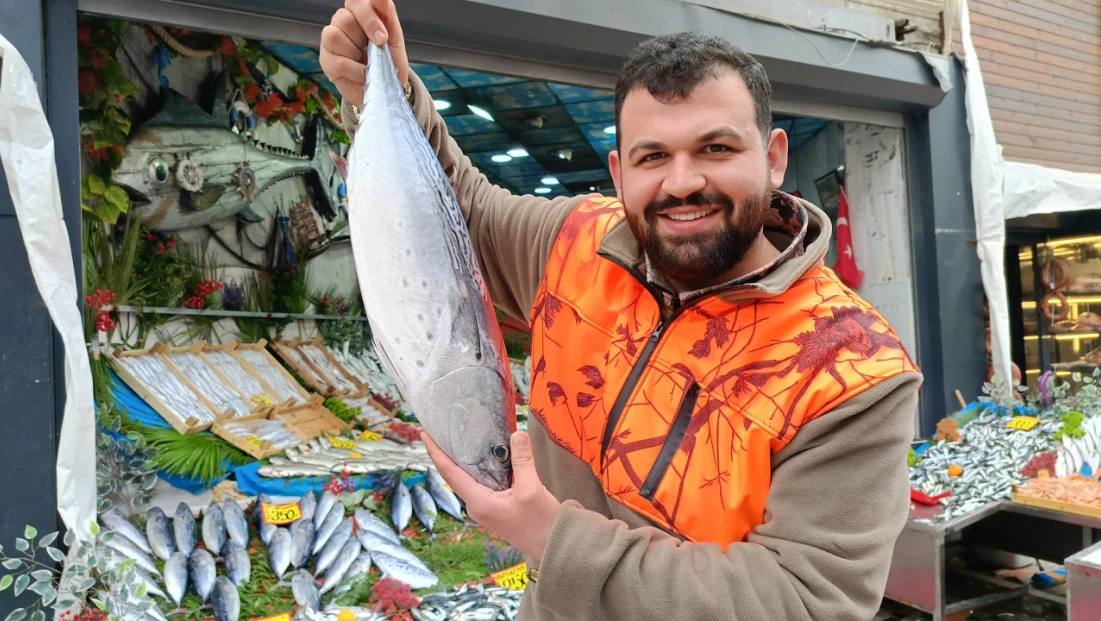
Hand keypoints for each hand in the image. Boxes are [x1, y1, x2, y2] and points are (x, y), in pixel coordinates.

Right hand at [320, 0, 410, 106]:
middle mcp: (342, 23)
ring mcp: (330, 42)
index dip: (369, 17)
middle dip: (365, 35)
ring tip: (368, 63)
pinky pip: (338, 61)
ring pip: (335, 36)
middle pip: (344, 17)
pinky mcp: (326, 61)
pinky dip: (356, 70)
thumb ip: (387, 14)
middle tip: (378, 48)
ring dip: (357, 53)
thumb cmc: (387, 61)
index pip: (355, 1)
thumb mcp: (395, 37)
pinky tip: (363, 74)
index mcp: (358, 13)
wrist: (385, 89)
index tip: (383, 36)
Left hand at [422, 430, 559, 563]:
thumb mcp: (532, 489)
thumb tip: (517, 434)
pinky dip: (485, 464)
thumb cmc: (541, 524)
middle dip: (450, 450)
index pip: (450, 472)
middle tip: (446, 427)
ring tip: (463, 434)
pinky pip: (486, 480)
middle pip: (457, 473)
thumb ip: (522, 461)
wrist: (554, 546)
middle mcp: (477, 504)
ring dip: (469, 457)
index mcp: (478, 502)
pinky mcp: (498, 504)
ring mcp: (487, 505)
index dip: (436, 452)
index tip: (425, 433)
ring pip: (473, 476)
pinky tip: (489, 452)